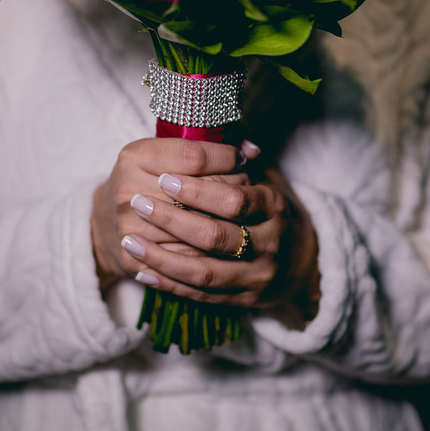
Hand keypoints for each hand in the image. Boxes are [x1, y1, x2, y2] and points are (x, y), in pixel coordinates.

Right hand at [92, 137, 249, 290]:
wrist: (108, 222)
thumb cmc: (151, 182)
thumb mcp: (169, 154)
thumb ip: (210, 147)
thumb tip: (253, 150)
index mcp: (135, 157)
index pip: (194, 156)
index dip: (226, 158)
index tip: (242, 160)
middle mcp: (128, 192)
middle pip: (197, 195)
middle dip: (231, 193)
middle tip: (248, 192)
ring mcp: (128, 228)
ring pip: (197, 233)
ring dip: (228, 227)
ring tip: (243, 220)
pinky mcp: (133, 259)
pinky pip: (187, 264)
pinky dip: (213, 258)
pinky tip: (228, 250)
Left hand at [120, 163, 320, 317]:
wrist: (300, 261)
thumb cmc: (270, 210)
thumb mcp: (266, 178)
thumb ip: (239, 156)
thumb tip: (222, 130)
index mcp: (275, 207)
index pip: (234, 199)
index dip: (197, 190)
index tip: (164, 177)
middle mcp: (270, 244)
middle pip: (215, 236)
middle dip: (172, 220)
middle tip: (137, 204)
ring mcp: (258, 277)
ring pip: (203, 272)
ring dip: (162, 258)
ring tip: (128, 241)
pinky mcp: (244, 301)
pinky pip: (201, 296)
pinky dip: (169, 284)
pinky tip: (142, 270)